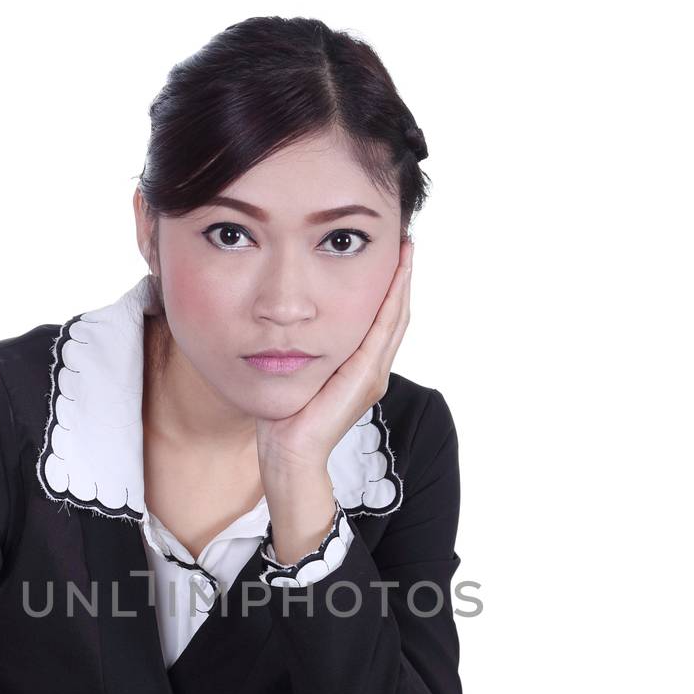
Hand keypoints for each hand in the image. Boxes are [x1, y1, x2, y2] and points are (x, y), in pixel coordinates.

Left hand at [255, 235, 414, 480]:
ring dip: (402, 282)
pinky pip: (383, 329)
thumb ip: (308, 353)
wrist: (290, 452)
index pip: (382, 321)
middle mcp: (374, 370)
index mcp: (361, 370)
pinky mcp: (366, 375)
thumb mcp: (301, 374)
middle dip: (401, 277)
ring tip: (405, 250)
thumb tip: (292, 327)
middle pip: (396, 314)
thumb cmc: (288, 418)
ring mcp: (374, 373)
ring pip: (395, 317)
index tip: (390, 255)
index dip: (389, 288)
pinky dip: (392, 300)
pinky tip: (395, 276)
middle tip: (405, 241)